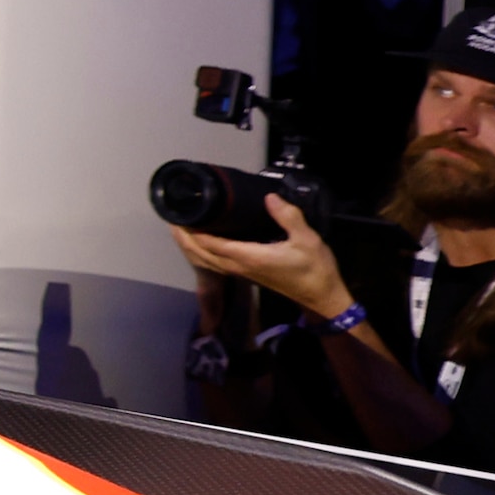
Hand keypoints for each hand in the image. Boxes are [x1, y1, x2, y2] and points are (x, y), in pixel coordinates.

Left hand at [171, 198, 352, 323]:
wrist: (322, 297)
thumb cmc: (315, 269)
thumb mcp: (307, 239)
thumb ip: (288, 217)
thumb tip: (269, 197)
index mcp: (248, 257)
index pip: (210, 243)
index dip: (192, 230)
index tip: (181, 213)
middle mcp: (239, 267)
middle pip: (200, 254)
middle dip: (184, 237)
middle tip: (172, 217)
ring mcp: (242, 273)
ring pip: (206, 261)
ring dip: (190, 247)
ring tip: (180, 229)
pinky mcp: (247, 275)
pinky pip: (216, 264)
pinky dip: (203, 254)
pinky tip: (203, 243)